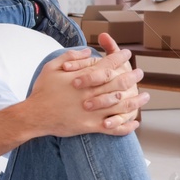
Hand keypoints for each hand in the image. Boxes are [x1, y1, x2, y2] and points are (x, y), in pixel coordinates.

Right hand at [26, 43, 146, 136]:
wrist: (34, 116)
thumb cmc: (42, 91)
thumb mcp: (51, 67)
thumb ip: (70, 56)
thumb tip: (88, 51)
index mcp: (83, 79)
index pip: (107, 64)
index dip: (119, 57)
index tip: (127, 53)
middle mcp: (91, 94)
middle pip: (119, 83)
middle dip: (132, 76)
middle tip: (140, 73)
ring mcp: (92, 112)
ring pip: (121, 106)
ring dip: (136, 101)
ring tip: (145, 96)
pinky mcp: (90, 127)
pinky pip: (114, 128)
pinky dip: (126, 126)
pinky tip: (134, 122)